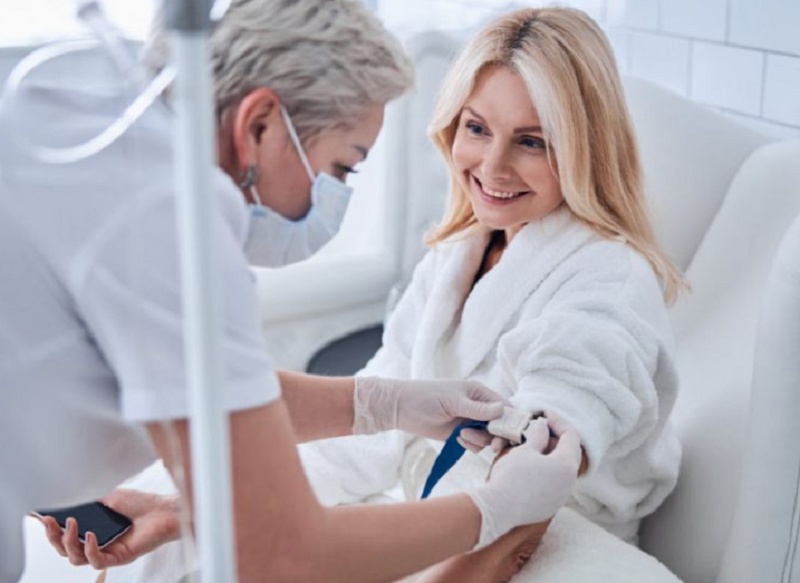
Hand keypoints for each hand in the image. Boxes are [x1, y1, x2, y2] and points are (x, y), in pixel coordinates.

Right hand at [37, 489, 180, 568]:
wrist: (165, 510)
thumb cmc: (141, 504)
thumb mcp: (109, 497)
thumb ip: (88, 499)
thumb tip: (65, 494)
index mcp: (92, 530)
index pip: (65, 534)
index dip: (49, 528)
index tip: (38, 515)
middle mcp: (97, 544)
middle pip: (65, 550)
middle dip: (52, 536)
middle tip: (48, 521)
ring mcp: (108, 552)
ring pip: (76, 559)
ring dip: (69, 541)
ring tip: (71, 523)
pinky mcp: (119, 558)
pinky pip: (97, 560)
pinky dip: (89, 549)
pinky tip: (90, 535)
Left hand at [352, 377, 508, 439]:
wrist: (400, 408)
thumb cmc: (425, 397)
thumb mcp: (453, 401)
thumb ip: (478, 409)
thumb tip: (502, 410)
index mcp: (479, 393)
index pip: (505, 407)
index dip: (511, 421)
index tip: (510, 435)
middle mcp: (478, 407)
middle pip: (500, 425)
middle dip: (497, 436)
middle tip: (493, 446)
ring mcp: (469, 421)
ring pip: (488, 437)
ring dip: (480, 440)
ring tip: (462, 436)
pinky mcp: (460, 434)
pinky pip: (475, 444)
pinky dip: (471, 446)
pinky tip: (458, 441)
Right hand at [466, 415, 580, 548]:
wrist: (497, 509)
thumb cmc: (512, 476)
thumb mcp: (525, 450)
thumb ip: (538, 436)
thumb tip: (544, 427)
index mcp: (566, 465)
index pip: (571, 436)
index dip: (558, 422)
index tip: (544, 415)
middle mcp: (569, 483)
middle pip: (568, 453)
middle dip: (554, 439)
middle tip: (537, 430)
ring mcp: (560, 497)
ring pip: (560, 470)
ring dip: (548, 456)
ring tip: (530, 447)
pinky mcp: (549, 507)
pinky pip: (553, 484)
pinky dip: (544, 471)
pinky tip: (528, 467)